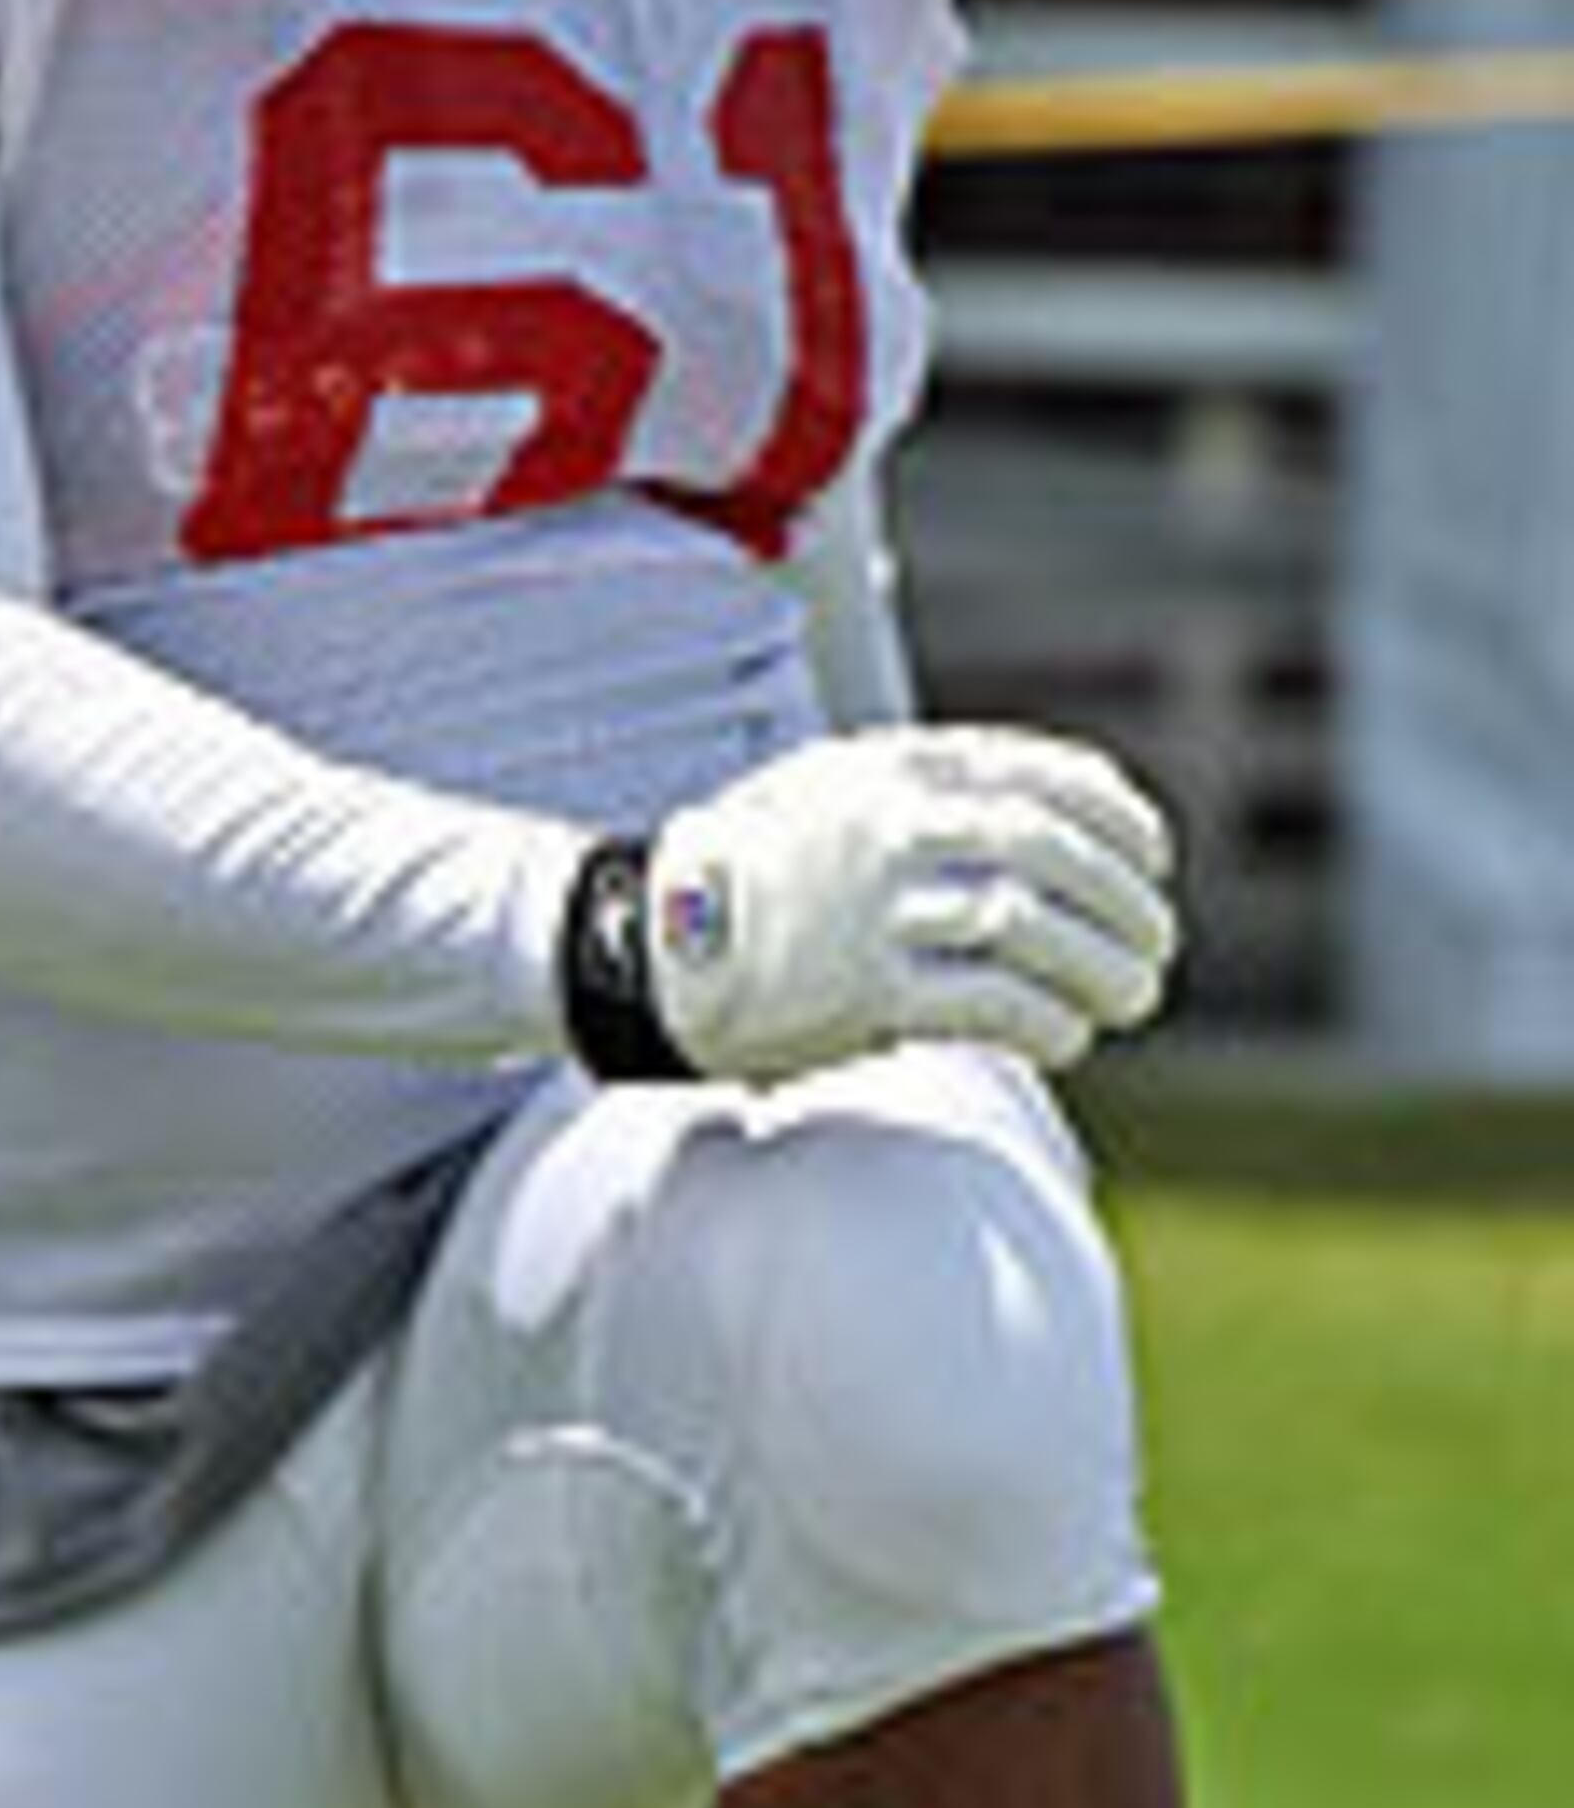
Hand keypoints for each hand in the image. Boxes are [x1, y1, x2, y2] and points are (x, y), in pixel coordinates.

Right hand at [561, 725, 1177, 1084]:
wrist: (652, 944)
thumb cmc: (757, 872)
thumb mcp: (835, 789)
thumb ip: (928, 790)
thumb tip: (1047, 824)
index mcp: (894, 770)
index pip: (1043, 776)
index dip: (1118, 818)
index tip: (1153, 857)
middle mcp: (891, 828)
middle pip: (1051, 852)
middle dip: (1124, 903)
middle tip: (1155, 946)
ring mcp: (876, 908)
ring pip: (1031, 929)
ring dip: (1101, 968)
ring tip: (1130, 998)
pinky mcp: (865, 990)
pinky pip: (990, 1004)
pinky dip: (1046, 1022)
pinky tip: (1064, 1037)